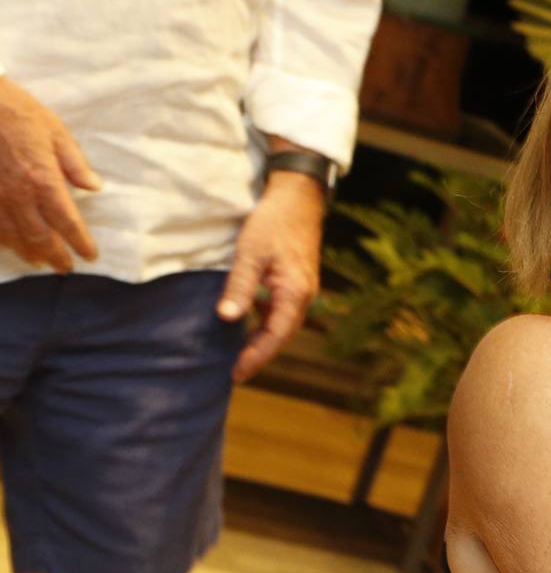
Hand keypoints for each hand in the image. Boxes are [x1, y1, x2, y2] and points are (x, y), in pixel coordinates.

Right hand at [0, 75, 100, 270]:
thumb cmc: (15, 111)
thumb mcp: (55, 131)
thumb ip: (75, 163)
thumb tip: (94, 186)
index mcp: (44, 181)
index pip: (67, 223)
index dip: (79, 243)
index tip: (89, 256)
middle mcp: (17, 197)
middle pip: (39, 237)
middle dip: (55, 255)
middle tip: (65, 268)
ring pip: (11, 236)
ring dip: (27, 252)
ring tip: (38, 261)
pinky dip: (1, 239)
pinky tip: (7, 244)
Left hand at [217, 171, 325, 380]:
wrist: (298, 198)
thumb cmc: (273, 223)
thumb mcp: (250, 254)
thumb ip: (239, 287)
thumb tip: (226, 318)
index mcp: (294, 293)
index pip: (275, 336)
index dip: (256, 357)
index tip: (236, 374)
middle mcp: (303, 295)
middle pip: (281, 335)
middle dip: (259, 354)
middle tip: (235, 372)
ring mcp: (302, 288)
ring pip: (282, 324)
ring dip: (262, 339)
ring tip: (239, 353)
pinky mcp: (296, 281)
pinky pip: (282, 310)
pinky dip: (265, 322)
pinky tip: (247, 321)